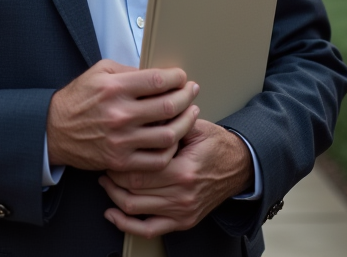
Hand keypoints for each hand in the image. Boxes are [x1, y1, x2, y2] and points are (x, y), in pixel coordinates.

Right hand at [46, 59, 199, 172]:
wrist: (53, 131)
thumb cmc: (77, 100)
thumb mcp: (97, 72)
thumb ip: (127, 71)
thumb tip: (155, 74)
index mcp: (114, 88)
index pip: (158, 80)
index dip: (177, 77)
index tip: (181, 77)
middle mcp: (120, 114)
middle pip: (169, 106)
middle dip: (187, 96)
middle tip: (192, 91)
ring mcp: (121, 140)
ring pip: (169, 134)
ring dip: (186, 123)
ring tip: (191, 113)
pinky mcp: (121, 161)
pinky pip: (157, 159)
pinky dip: (171, 149)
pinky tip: (174, 139)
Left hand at [99, 119, 252, 237]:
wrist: (240, 166)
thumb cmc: (216, 145)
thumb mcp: (195, 127)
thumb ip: (168, 123)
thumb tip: (139, 116)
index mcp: (184, 171)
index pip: (138, 171)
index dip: (119, 163)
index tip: (112, 151)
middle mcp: (182, 195)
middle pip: (133, 191)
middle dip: (113, 177)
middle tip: (106, 163)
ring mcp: (182, 211)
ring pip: (135, 209)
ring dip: (114, 196)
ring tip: (107, 182)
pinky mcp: (182, 221)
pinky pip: (148, 230)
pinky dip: (127, 225)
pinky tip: (113, 214)